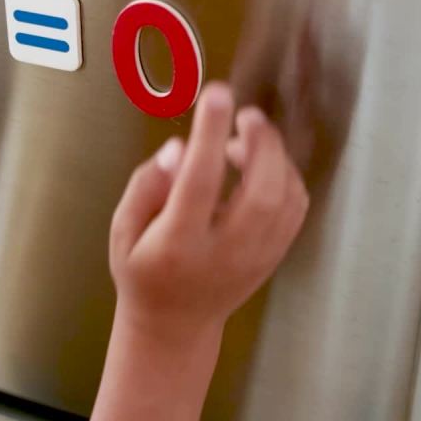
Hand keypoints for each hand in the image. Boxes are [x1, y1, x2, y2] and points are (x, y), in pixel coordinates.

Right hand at [109, 83, 308, 347]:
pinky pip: (296, 207)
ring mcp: (257, 257)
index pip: (199, 183)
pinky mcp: (275, 256)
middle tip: (246, 114)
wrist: (175, 327)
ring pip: (287, 198)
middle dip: (262, 143)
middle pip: (262, 192)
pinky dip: (287, 174)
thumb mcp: (123, 230)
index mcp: (178, 245)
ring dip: (275, 156)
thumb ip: (147, 186)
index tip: (217, 94)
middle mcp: (224, 253)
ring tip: (245, 139)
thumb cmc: (143, 271)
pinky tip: (261, 164)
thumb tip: (179, 148)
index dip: (210, 134)